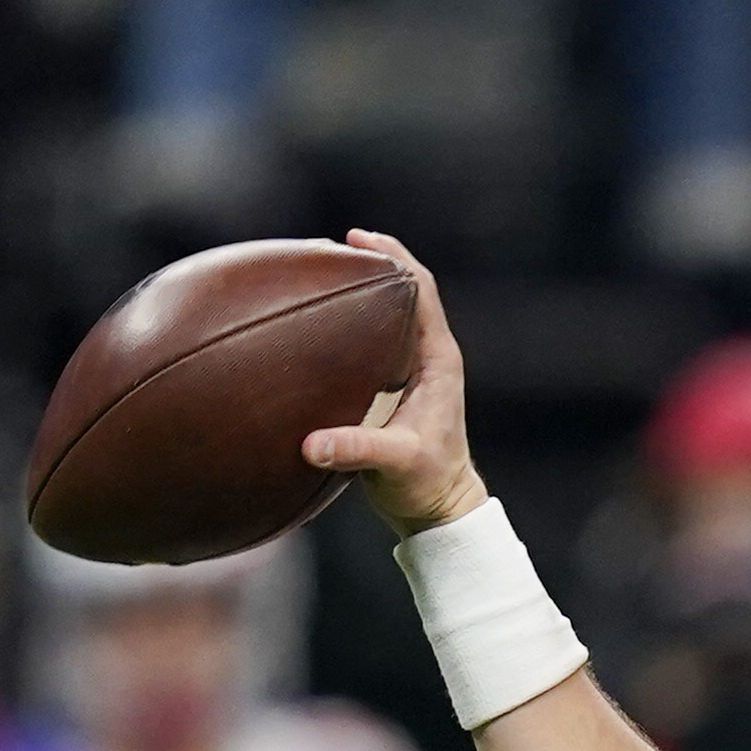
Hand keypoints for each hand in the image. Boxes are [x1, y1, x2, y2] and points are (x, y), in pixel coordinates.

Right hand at [301, 229, 490, 534]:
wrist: (439, 511)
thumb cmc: (426, 486)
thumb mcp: (393, 465)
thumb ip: (356, 450)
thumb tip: (311, 444)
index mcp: (438, 362)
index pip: (421, 293)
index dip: (394, 259)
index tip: (359, 239)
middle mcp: (428, 359)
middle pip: (404, 293)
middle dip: (371, 264)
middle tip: (330, 246)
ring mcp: (412, 371)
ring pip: (387, 315)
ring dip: (360, 290)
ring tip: (320, 271)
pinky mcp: (394, 387)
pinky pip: (371, 340)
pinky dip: (348, 322)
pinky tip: (315, 322)